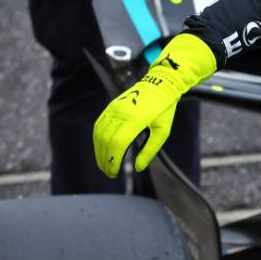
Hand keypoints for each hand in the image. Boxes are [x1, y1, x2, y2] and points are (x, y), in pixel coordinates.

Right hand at [92, 33, 216, 176]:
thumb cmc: (163, 110)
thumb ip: (150, 150)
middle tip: (109, 173)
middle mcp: (120, 112)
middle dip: (105, 159)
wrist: (158, 85)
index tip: (115, 172)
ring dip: (99, 151)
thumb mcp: (162, 132)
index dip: (114, 160)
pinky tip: (101, 150)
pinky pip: (98, 125)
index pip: (118, 143)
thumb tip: (138, 167)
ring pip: (99, 134)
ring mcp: (113, 108)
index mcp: (135, 119)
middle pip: (106, 140)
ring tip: (104, 165)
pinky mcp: (110, 107)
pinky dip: (97, 140)